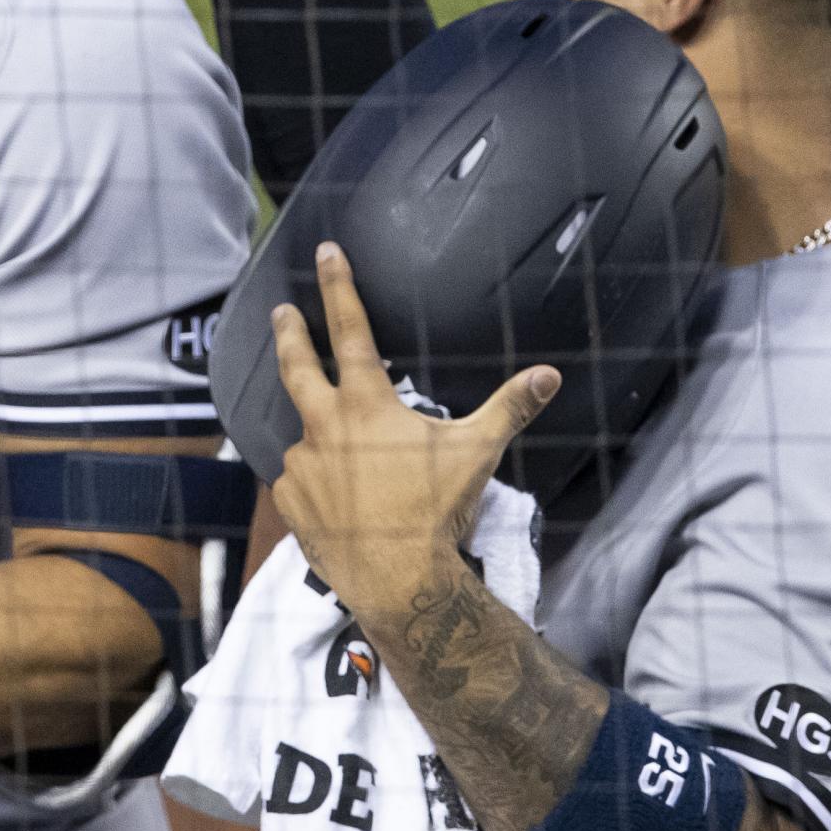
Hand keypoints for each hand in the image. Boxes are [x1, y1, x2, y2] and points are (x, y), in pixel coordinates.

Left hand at [267, 243, 559, 608]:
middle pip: (296, 365)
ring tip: (351, 464)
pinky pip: (301, 480)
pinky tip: (340, 500)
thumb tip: (550, 375)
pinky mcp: (289, 500)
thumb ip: (509, 407)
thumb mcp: (476, 451)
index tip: (325, 251)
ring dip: (322, 436)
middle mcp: (323, 425)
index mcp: (365, 403)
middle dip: (289, 332)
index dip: (338, 286)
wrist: (398, 578)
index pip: (349, 329)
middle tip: (280, 311)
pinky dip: (317, 481)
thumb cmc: (437, 510)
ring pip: (307, 435)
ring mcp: (300, 463)